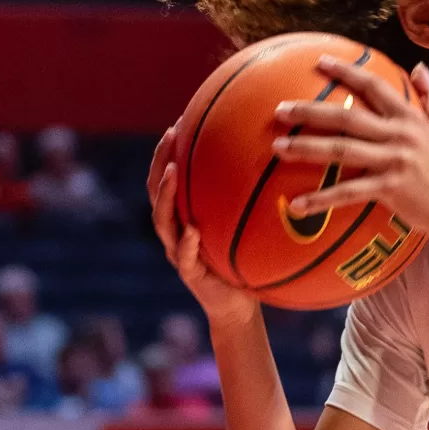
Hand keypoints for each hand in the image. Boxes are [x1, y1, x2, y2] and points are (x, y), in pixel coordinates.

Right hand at [148, 129, 261, 327]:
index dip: (168, 152)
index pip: (169, 178)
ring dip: (165, 194)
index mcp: (183, 217)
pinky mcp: (190, 274)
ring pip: (162, 221)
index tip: (178, 124)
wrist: (238, 305)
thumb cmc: (243, 262)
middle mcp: (175, 231)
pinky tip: (192, 230)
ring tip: (172, 172)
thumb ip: (245, 203)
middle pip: (156, 191)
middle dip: (160, 162)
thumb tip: (272, 166)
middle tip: (170, 136)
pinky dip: (187, 242)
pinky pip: (184, 256)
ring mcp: (178, 252)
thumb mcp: (244, 228)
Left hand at [274, 61, 428, 242]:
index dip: (346, 72)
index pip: (374, 87)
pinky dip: (321, 200)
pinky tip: (296, 205)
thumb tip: (419, 66)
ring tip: (277, 147)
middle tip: (280, 109)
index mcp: (410, 119)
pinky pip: (348, 193)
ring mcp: (393, 163)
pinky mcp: (390, 190)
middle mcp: (399, 136)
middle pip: (347, 118)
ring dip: (306, 148)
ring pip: (342, 151)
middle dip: (310, 111)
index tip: (320, 61)